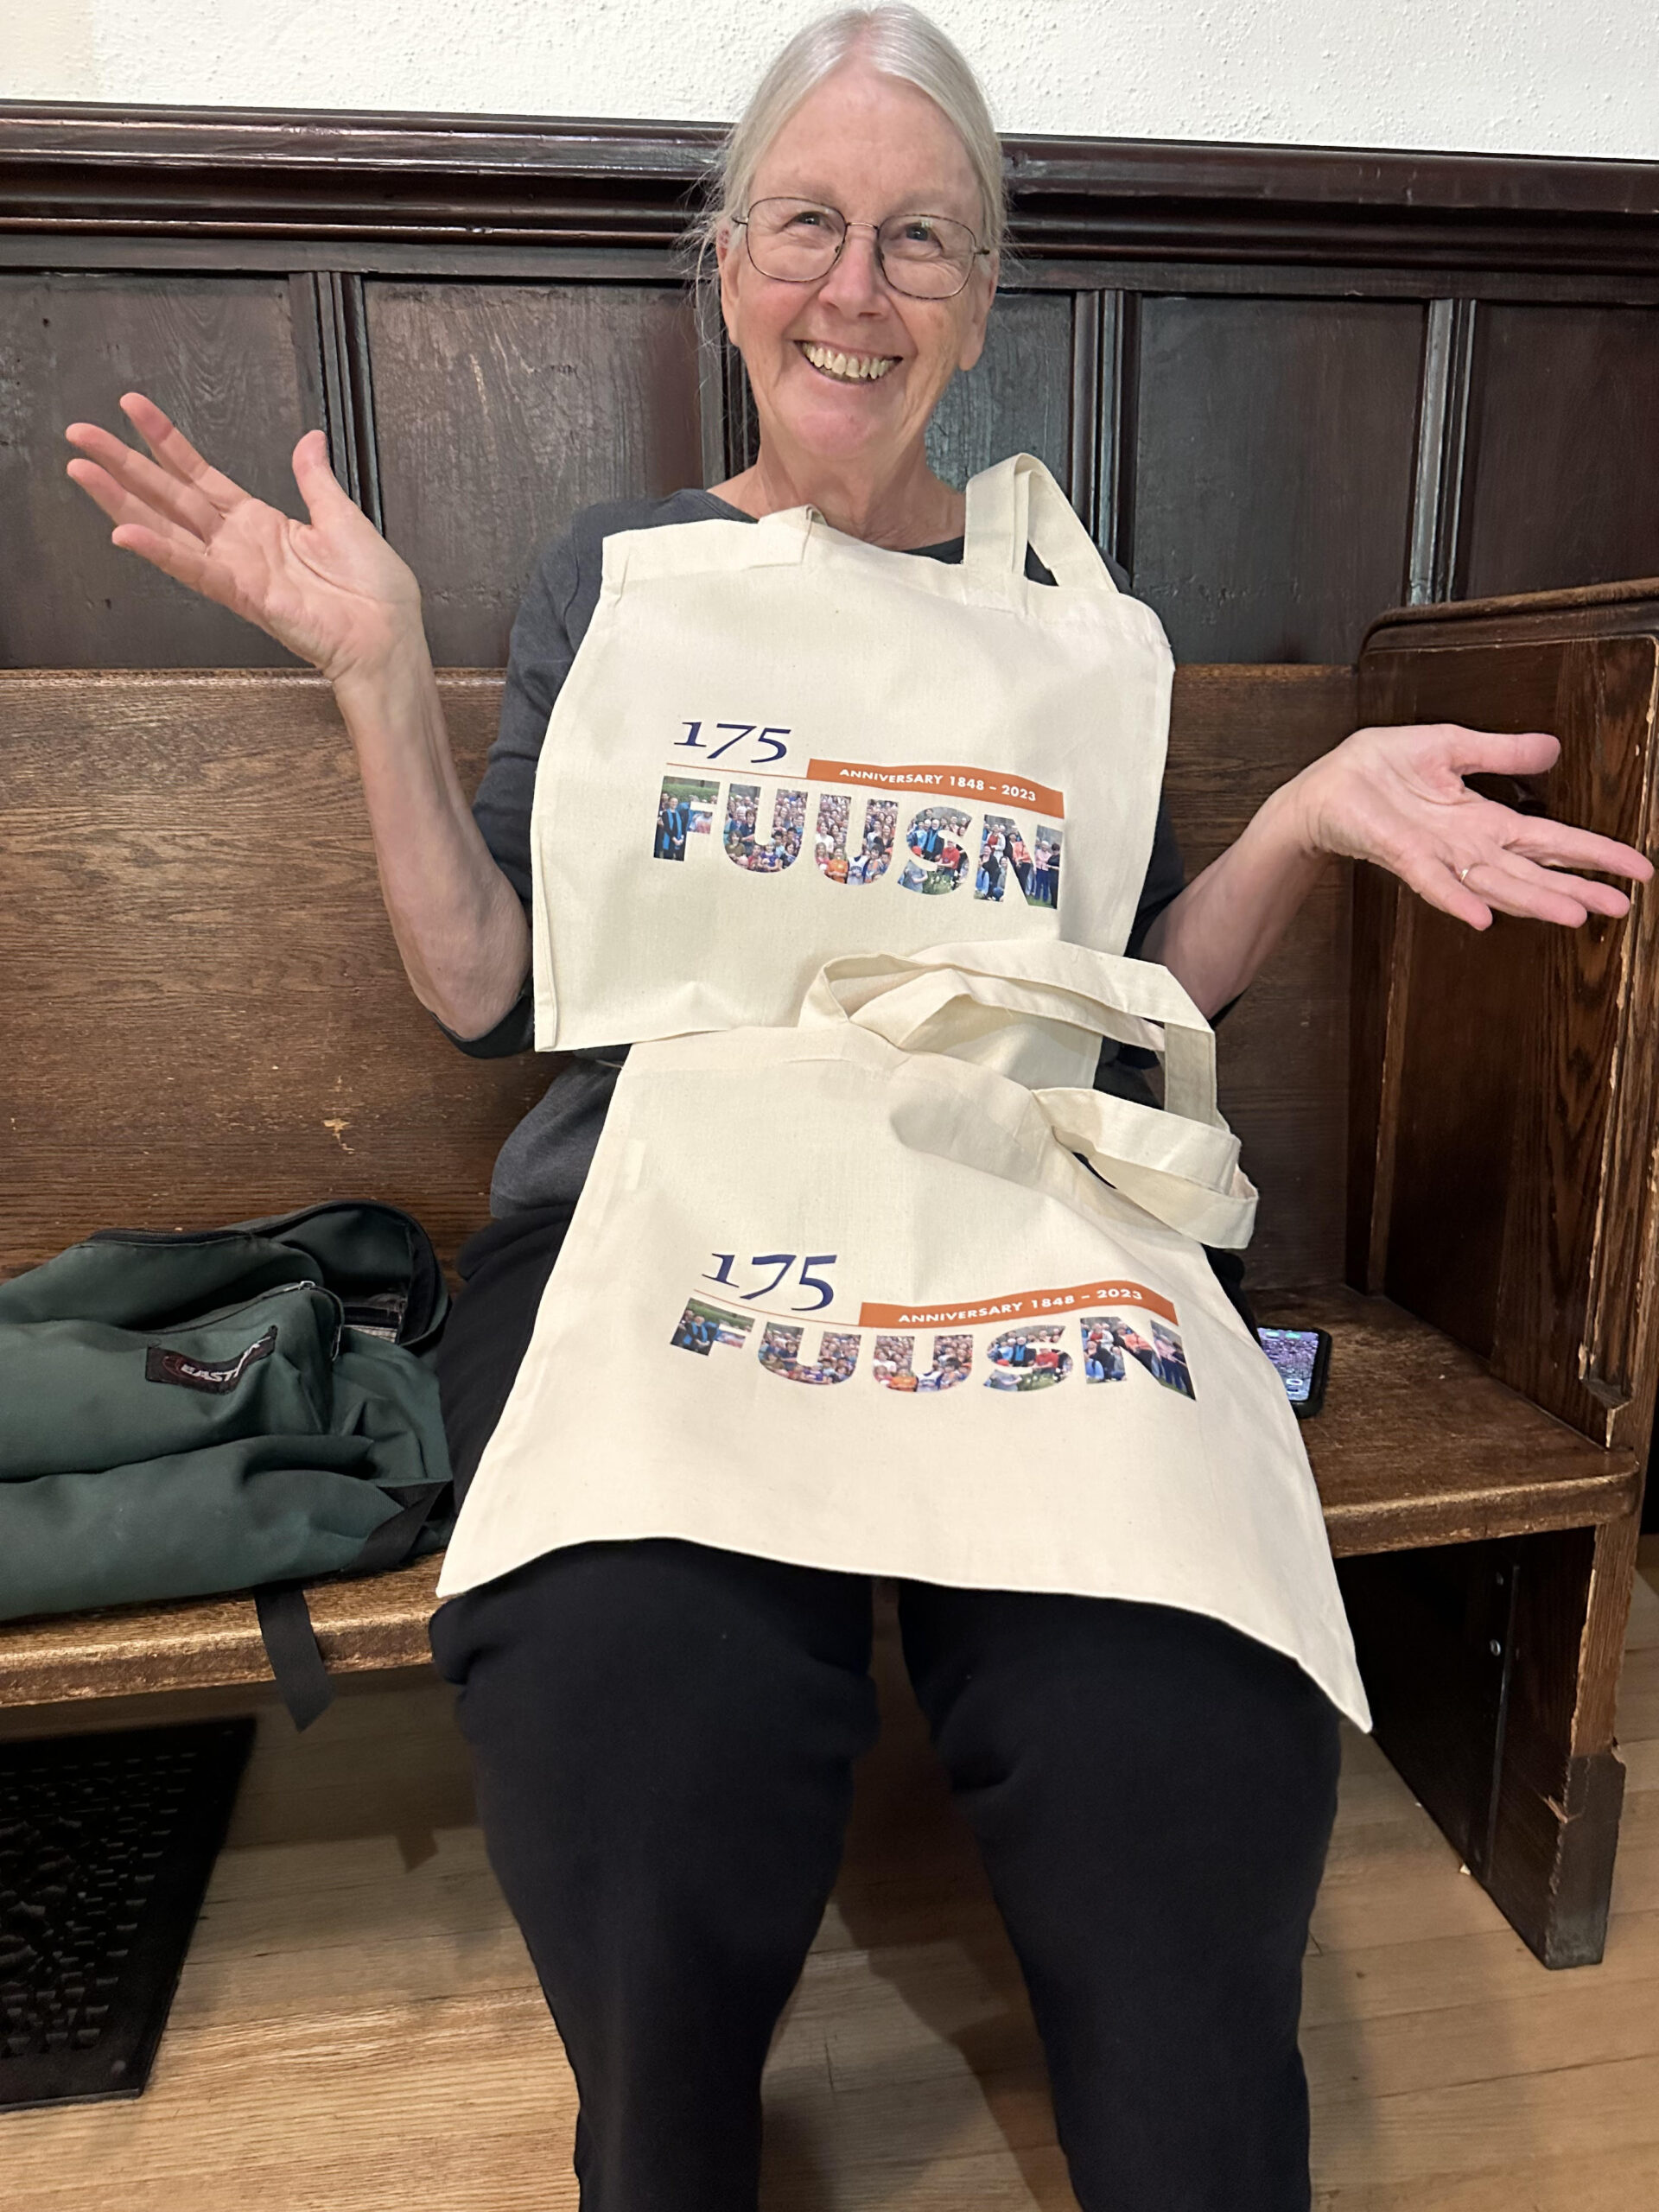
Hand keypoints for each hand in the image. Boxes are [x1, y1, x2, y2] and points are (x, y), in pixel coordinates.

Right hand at [65, 393, 422, 682]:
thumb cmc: (375, 591)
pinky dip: (161, 551)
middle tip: (81, 434)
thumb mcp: (343, 517)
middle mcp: (241, 545)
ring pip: (167, 529)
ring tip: (83, 471)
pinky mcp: (244, 596)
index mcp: (262, 523)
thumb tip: (310, 440)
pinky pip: (195, 570)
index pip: (200, 475)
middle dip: (123, 464)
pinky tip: (126, 533)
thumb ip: (315, 479)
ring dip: (121, 501)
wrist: (389, 637)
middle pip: (169, 496)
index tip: (134, 409)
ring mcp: (237, 570)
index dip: (165, 442)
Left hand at [1290, 723, 1651, 928]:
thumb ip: (1501, 752)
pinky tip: (1485, 919)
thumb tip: (1553, 748)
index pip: (1551, 840)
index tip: (1638, 868)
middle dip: (1579, 888)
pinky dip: (1460, 899)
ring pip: (1496, 885)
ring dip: (1535, 901)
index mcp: (1484, 821)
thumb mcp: (1452, 747)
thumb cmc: (1380, 769)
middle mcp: (1469, 848)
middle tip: (1622, 906)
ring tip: (1577, 915)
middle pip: (1534, 872)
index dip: (1594, 853)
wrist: (1325, 786)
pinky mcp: (1403, 856)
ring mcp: (1439, 857)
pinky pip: (1436, 883)